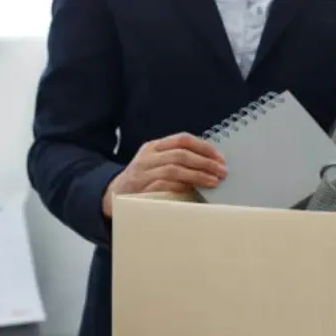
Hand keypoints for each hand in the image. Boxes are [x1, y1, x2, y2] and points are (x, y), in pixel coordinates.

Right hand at [102, 132, 226, 216]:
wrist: (113, 196)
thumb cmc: (143, 180)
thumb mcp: (156, 164)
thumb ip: (177, 161)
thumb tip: (211, 164)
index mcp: (154, 147)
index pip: (182, 139)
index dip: (204, 147)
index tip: (220, 158)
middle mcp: (148, 157)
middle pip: (181, 154)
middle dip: (205, 162)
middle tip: (222, 171)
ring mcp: (143, 173)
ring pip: (174, 169)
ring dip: (197, 175)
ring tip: (213, 182)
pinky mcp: (141, 190)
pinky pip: (165, 186)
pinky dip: (182, 187)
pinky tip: (194, 191)